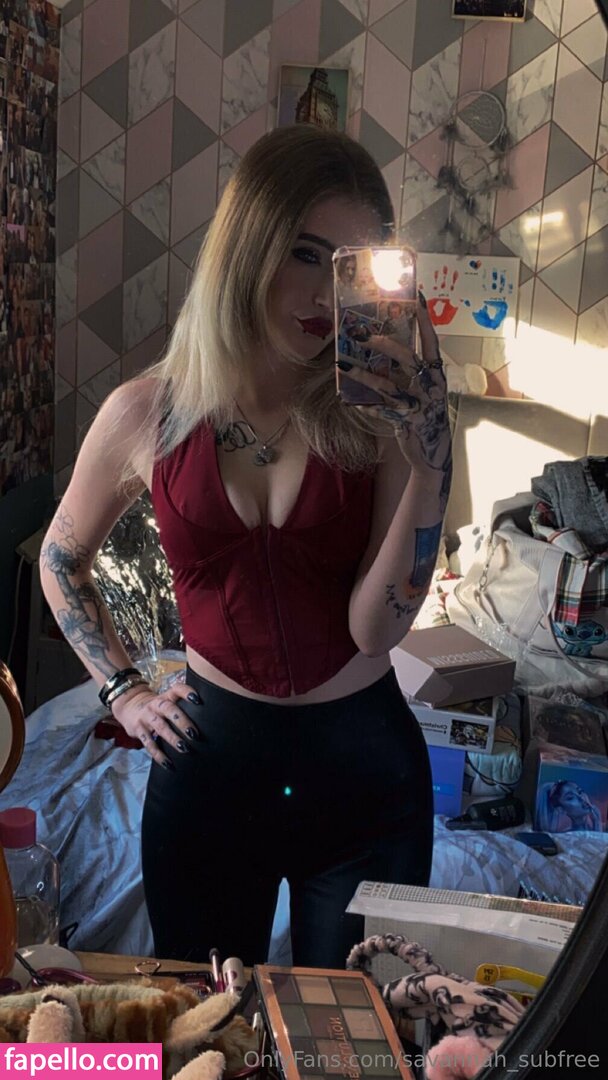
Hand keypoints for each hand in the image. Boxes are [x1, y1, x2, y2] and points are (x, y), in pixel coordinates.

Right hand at [110, 681, 201, 769]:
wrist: (130, 707)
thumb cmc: (158, 707)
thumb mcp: (167, 700)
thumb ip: (182, 704)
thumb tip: (210, 716)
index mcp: (166, 696)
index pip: (177, 689)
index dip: (187, 693)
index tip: (198, 700)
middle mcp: (156, 704)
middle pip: (169, 710)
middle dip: (182, 721)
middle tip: (194, 734)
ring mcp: (146, 717)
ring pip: (160, 727)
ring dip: (173, 738)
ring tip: (184, 749)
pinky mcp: (139, 730)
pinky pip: (149, 744)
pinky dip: (159, 755)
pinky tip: (169, 764)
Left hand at [340, 294, 451, 479]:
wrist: (434, 452)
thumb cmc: (426, 414)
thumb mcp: (425, 390)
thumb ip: (412, 371)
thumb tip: (386, 347)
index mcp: (437, 374)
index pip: (431, 342)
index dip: (425, 321)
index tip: (417, 298)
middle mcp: (430, 386)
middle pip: (406, 358)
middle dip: (382, 343)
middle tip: (358, 333)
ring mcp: (419, 404)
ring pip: (388, 385)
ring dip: (362, 374)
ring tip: (341, 365)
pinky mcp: (407, 422)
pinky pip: (381, 411)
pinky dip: (364, 405)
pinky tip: (347, 399)